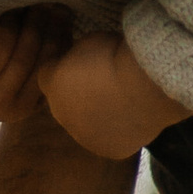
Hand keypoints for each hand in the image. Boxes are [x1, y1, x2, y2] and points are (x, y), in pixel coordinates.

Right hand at [0, 13, 67, 124]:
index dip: (11, 20)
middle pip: (25, 58)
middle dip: (37, 25)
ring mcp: (17, 109)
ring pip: (42, 68)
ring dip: (55, 36)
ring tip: (59, 9)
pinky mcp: (32, 109)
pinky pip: (50, 77)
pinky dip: (59, 52)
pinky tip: (62, 29)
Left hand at [38, 34, 186, 160]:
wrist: (143, 85)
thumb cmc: (115, 57)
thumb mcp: (88, 43)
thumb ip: (77, 56)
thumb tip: (81, 63)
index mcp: (51, 85)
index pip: (49, 75)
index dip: (65, 65)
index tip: (82, 59)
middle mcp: (61, 115)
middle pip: (65, 104)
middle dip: (78, 95)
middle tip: (105, 82)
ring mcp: (85, 137)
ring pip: (87, 125)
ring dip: (98, 116)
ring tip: (122, 101)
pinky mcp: (110, 150)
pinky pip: (112, 138)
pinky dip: (120, 129)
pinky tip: (133, 116)